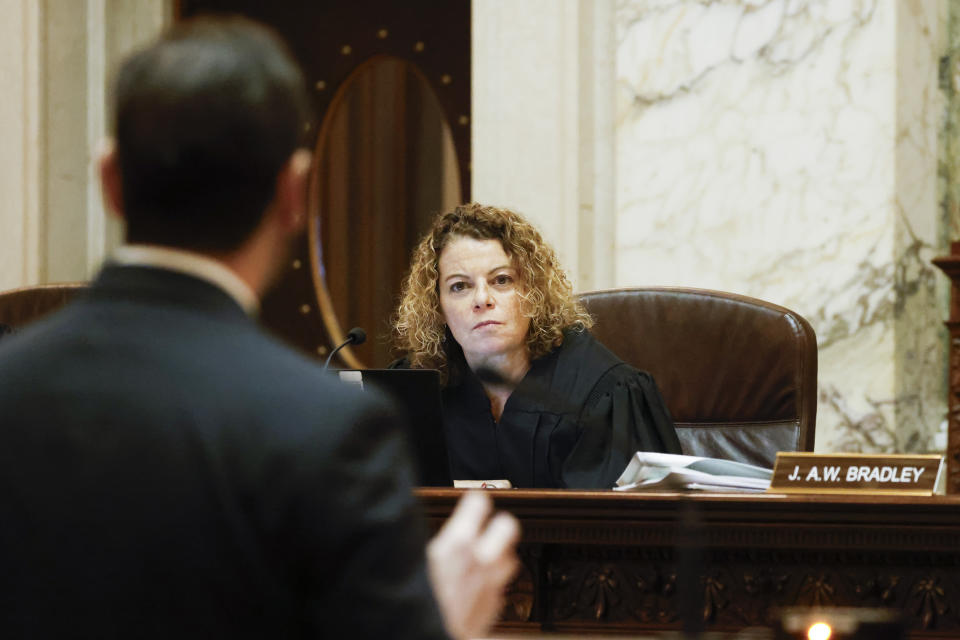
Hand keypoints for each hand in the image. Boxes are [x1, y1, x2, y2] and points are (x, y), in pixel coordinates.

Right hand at [426, 491, 520, 639]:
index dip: (474, 502)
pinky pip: (500, 587)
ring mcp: (491, 584)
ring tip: (484, 558)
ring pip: (511, 558)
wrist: (426, 635)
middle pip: (507, 526)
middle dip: (499, 525)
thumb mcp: (413, 562)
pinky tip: (476, 588)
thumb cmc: (417, 604)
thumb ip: (434, 544)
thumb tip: (438, 534)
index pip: (479, 502)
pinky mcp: (494, 606)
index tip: (471, 504)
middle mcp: (481, 561)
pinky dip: (491, 584)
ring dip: (500, 556)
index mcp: (458, 544)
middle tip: (489, 527)